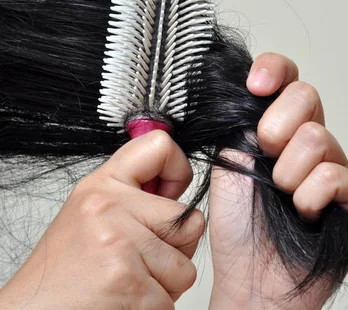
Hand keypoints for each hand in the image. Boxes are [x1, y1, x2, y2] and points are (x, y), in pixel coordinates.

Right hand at [0, 132, 203, 309]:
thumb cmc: (64, 271)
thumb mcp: (91, 213)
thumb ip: (134, 196)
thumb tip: (178, 185)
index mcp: (103, 185)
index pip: (160, 146)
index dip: (179, 170)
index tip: (172, 193)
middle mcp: (111, 207)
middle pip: (190, 221)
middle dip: (177, 250)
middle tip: (141, 261)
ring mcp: (120, 243)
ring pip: (185, 267)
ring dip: (165, 285)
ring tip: (129, 283)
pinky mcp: (128, 282)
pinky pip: (169, 299)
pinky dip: (153, 308)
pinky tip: (123, 301)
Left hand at [209, 53, 347, 308]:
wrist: (251, 277)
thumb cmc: (239, 226)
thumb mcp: (229, 161)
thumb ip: (243, 120)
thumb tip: (251, 84)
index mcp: (279, 128)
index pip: (287, 77)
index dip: (275, 69)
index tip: (255, 85)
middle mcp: (309, 141)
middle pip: (307, 95)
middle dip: (276, 127)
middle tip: (265, 158)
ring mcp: (335, 166)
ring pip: (318, 137)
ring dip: (288, 173)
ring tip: (282, 198)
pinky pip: (334, 176)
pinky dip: (309, 197)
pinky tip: (304, 215)